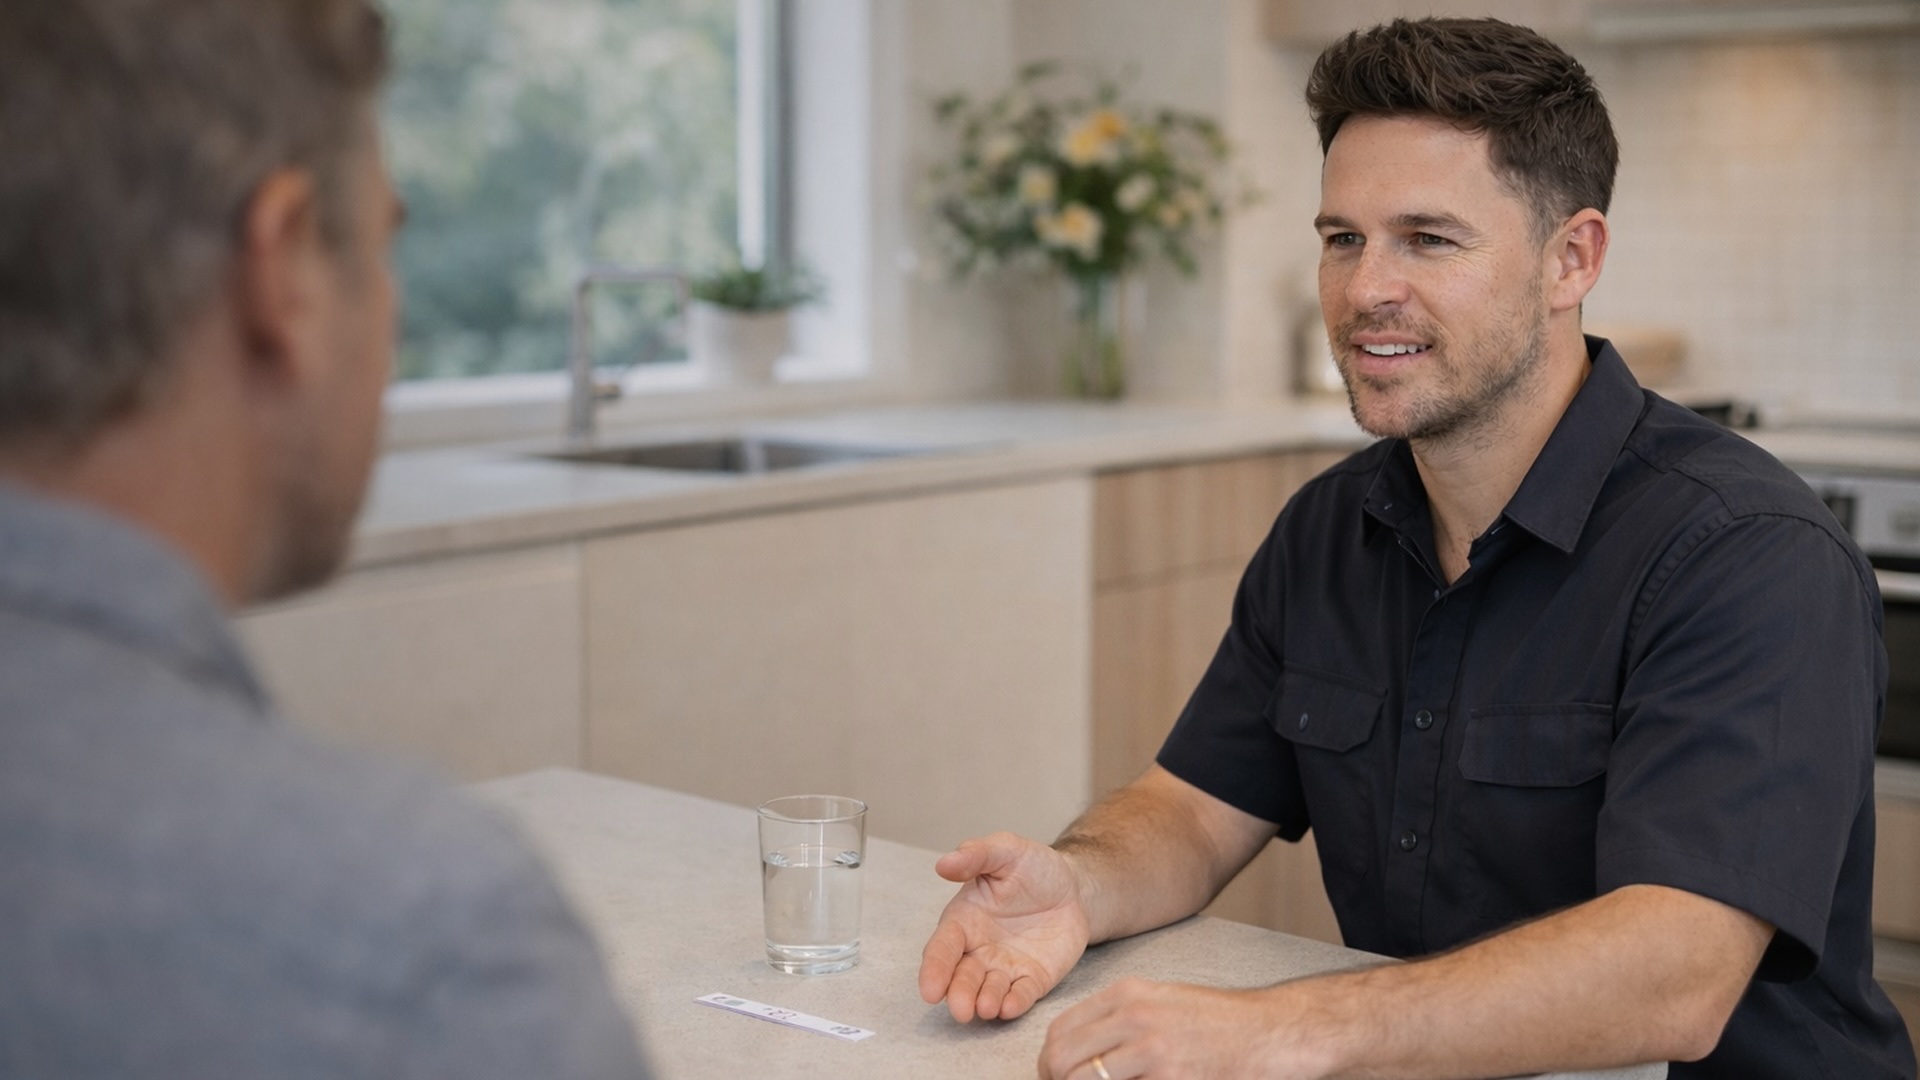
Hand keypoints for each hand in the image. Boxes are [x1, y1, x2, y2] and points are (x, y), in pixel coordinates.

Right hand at [917, 831, 1092, 1021]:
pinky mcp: (1034, 978)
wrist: (1073, 886)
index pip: (943, 948)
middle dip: (959, 994)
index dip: (934, 969)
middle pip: (962, 976)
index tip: (929, 990)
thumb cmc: (1032, 867)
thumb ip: (976, 855)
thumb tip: (943, 863)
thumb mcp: (1006, 849)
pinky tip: (1010, 1008)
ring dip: (985, 1002)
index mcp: (964, 920)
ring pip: (990, 991)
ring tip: (986, 1008)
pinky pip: (1022, 994)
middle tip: (960, 1009)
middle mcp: (979, 949)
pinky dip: (1015, 1004)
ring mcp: (1006, 967)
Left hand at [1037, 978, 1330, 1079]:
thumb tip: (1071, 1051)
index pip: (1059, 1031)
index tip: (1053, 1077)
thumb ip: (1115, 1019)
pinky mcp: (1171, 1078)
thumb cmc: (1212, 1021)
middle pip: (1062, 1059)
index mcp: (1126, 994)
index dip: (1048, 1062)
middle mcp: (1133, 1017)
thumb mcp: (1158, 1001)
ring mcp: (1152, 1049)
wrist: (1265, 1032)